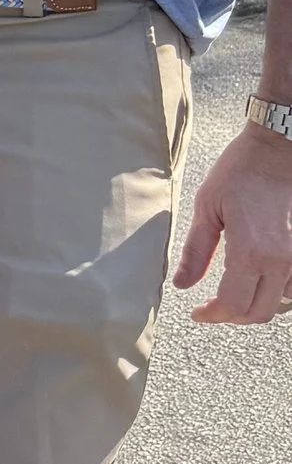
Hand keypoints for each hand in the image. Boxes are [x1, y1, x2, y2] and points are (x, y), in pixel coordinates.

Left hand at [175, 121, 291, 324]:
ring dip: (257, 305)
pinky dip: (279, 292)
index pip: (233, 305)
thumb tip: (182, 284)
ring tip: (235, 293)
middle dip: (232, 316)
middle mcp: (281, 260)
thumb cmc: (242, 169)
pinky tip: (261, 281)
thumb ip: (196, 251)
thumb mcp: (208, 207)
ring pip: (281, 303)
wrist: (281, 147)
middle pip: (259, 312)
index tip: (199, 313)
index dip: (213, 316)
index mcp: (251, 252)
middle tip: (213, 307)